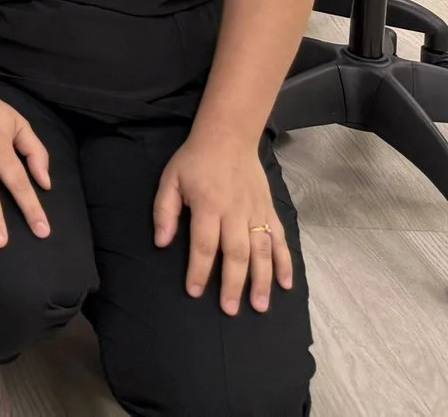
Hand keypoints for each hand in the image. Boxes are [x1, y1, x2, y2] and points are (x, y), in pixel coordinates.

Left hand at [154, 131, 292, 314]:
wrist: (229, 137)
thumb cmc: (195, 161)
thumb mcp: (170, 179)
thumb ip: (165, 211)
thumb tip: (162, 242)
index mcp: (208, 205)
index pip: (203, 245)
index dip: (199, 270)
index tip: (195, 292)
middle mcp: (235, 211)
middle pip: (236, 253)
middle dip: (233, 284)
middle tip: (230, 310)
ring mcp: (256, 212)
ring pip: (261, 251)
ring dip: (262, 280)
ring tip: (260, 306)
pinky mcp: (269, 210)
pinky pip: (280, 239)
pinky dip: (285, 262)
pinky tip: (286, 284)